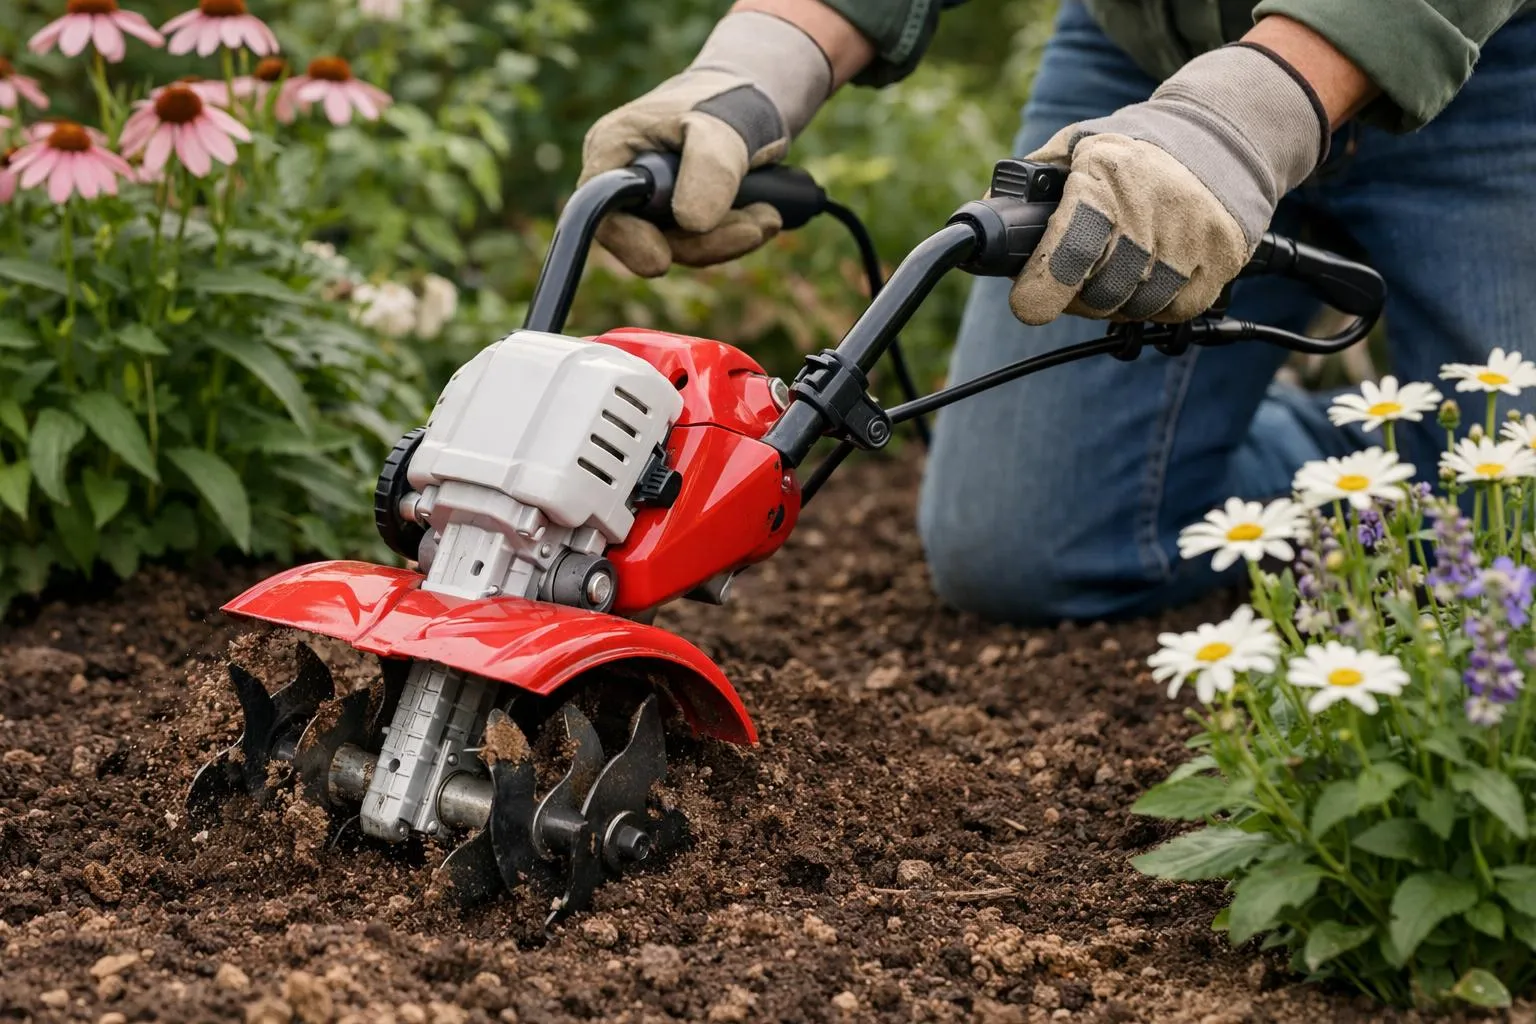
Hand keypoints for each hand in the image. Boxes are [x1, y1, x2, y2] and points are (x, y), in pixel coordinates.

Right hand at [579, 10, 832, 276]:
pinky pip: (701, 242)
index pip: (603, 209)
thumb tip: (693, 225)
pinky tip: (765, 219)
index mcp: (612, 149)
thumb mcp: (720, 128)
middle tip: (756, 229)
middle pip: (646, 236)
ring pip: (680, 245)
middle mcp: (624, 182)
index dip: (627, 241)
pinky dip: (733, 236)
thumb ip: (708, 170)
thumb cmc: (725, 102)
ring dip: (727, 240)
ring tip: (769, 218)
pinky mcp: (678, 219)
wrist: (748, 102)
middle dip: (703, 242)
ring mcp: (651, 204)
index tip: (661, 262)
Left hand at [1008, 44, 1328, 325]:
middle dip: (1072, 295)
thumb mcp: (1075, 146)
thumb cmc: (1134, 150)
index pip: (1074, 246)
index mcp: (1111, 173)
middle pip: (1100, 290)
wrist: (1222, 136)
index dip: (1045, 285)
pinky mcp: (1222, 261)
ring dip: (1111, 303)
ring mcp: (1195, 237)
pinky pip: (1173, 312)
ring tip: (1109, 273)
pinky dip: (1150, 307)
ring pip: (1135, 307)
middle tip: (1066, 280)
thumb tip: (989, 221)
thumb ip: (1029, 185)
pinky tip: (1145, 278)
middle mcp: (1157, 207)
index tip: (1027, 305)